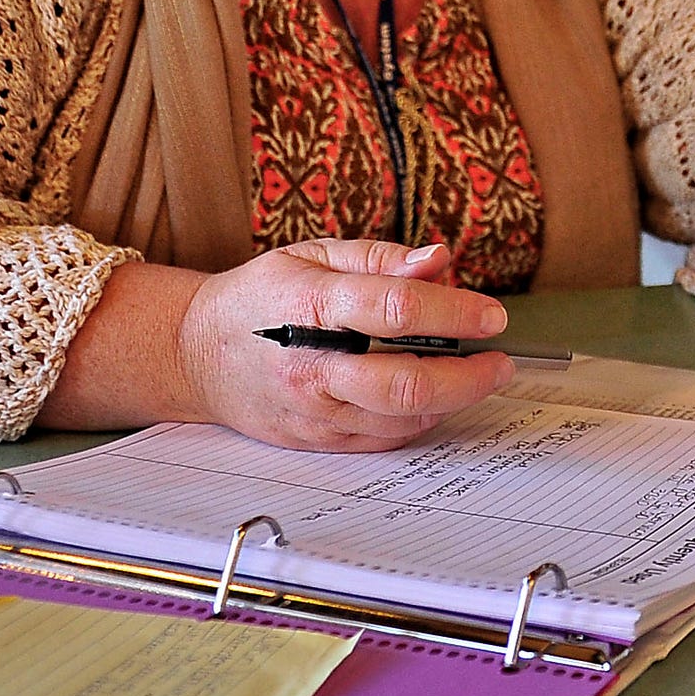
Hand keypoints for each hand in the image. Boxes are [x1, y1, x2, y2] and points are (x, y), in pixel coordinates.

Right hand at [176, 240, 517, 450]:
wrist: (193, 353)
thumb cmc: (261, 297)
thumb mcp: (314, 255)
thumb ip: (381, 257)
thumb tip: (440, 260)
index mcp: (309, 306)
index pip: (395, 309)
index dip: (454, 311)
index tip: (492, 315)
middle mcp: (310, 366)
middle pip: (404, 382)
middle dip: (468, 376)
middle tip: (501, 362)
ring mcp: (312, 410)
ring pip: (400, 419)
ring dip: (453, 400)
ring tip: (476, 375)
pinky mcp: (315, 440)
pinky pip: (383, 439)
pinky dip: (420, 419)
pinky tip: (436, 395)